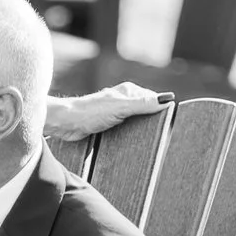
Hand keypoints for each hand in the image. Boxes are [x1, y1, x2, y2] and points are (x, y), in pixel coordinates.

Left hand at [44, 82, 166, 143]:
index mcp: (130, 91)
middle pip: (147, 111)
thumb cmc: (90, 112)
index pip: (155, 100)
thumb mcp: (120, 107)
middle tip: (160, 136)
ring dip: (142, 130)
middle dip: (153, 122)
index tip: (169, 124)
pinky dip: (131, 136)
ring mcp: (117, 111)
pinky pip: (126, 129)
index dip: (162, 111)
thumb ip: (143, 104)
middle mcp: (124, 99)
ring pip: (137, 121)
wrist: (65, 123)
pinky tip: (134, 143)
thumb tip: (167, 100)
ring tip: (148, 142)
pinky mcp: (109, 123)